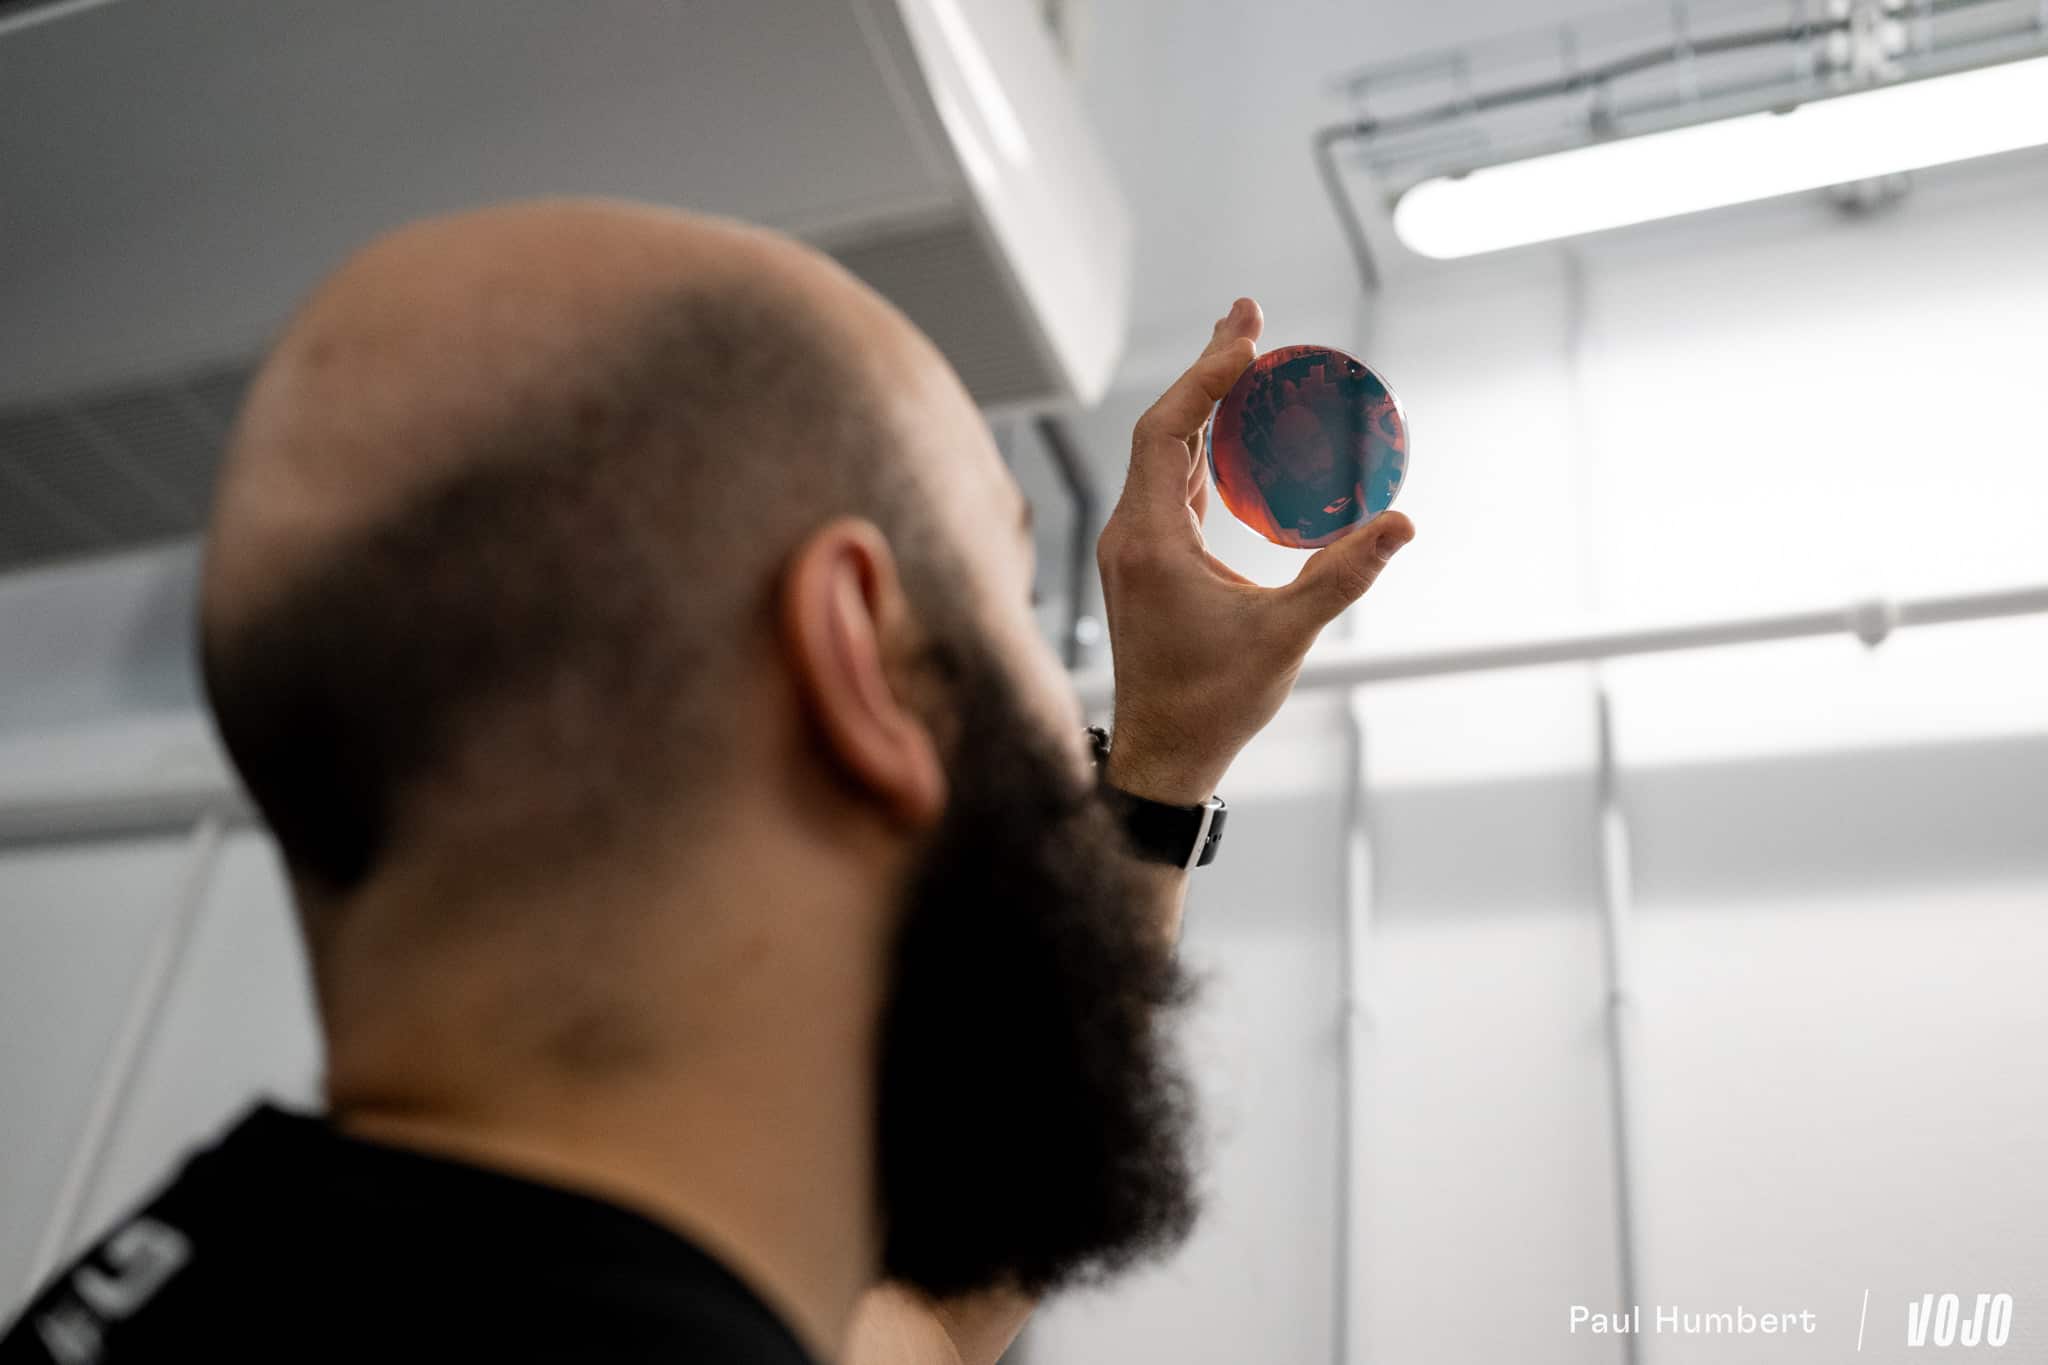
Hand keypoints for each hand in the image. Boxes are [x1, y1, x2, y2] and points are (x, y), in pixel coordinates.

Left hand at [1095, 299, 1414, 804]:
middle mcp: (1131, 535)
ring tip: (1243, 355)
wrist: (1163, 757)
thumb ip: (1341, 576)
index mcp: (1151, 542)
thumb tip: (1401, 523)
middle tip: (1251, 315)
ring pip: (1160, 453)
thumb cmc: (1213, 704)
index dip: (1204, 379)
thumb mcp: (1285, 636)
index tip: (1248, 339)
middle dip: (1207, 369)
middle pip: (1162, 427)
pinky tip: (1226, 435)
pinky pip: (1165, 484)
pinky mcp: (1144, 564)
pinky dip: (1196, 447)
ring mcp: (1133, 548)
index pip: (1165, 431)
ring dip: (1200, 404)